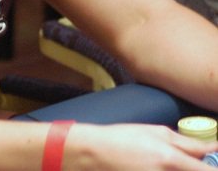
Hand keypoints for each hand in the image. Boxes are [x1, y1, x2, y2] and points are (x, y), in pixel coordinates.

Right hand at [66, 123, 217, 170]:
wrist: (94, 153)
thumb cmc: (122, 138)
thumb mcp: (154, 132)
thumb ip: (186, 142)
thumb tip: (211, 147)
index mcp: (170, 159)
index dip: (213, 166)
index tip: (212, 162)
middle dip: (197, 168)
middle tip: (189, 162)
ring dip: (182, 169)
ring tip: (163, 163)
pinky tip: (153, 167)